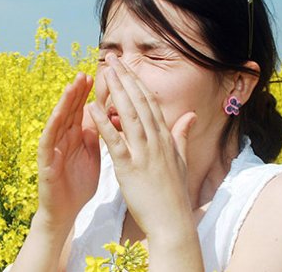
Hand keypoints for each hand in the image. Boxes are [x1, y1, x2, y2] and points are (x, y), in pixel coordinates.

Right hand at [35, 72, 99, 229]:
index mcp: (76, 137)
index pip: (82, 110)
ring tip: (71, 86)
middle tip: (85, 73)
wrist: (66, 212)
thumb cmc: (78, 184)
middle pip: (69, 111)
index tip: (99, 76)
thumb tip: (102, 115)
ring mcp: (52, 148)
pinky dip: (52, 126)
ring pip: (58, 120)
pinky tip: (58, 114)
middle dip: (77, 92)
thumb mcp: (92, 156)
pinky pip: (48, 141)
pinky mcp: (45, 161)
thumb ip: (95, 136)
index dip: (89, 94)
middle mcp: (62, 138)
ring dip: (64, 103)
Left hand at [88, 55, 197, 239]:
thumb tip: (190, 115)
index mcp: (165, 138)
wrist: (173, 222)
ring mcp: (144, 153)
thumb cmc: (174, 194)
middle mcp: (156, 141)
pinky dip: (103, 123)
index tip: (127, 67)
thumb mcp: (180, 160)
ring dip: (116, 92)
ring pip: (129, 115)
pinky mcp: (130, 167)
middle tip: (113, 59)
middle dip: (126, 78)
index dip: (137, 82)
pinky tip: (92, 108)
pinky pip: (115, 141)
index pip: (150, 103)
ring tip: (105, 72)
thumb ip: (181, 135)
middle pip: (139, 102)